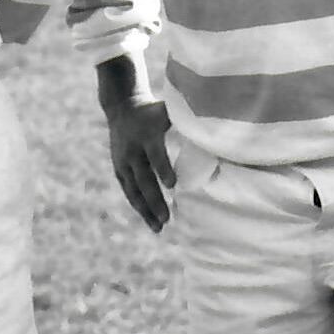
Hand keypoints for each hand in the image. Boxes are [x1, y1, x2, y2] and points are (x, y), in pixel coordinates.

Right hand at [104, 94, 174, 232]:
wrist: (122, 106)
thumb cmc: (154, 111)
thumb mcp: (168, 111)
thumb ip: (187, 123)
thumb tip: (214, 138)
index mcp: (148, 134)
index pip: (155, 154)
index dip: (163, 168)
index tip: (173, 186)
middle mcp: (133, 150)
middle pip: (143, 178)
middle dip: (155, 199)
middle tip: (167, 218)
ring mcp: (123, 160)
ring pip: (133, 189)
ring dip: (145, 209)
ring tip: (158, 227)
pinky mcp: (119, 168)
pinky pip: (128, 189)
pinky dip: (137, 205)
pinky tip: (148, 219)